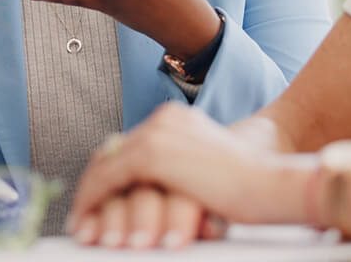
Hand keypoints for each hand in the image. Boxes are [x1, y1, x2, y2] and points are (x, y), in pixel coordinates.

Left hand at [67, 104, 311, 246]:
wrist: (269, 183)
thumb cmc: (247, 186)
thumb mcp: (202, 175)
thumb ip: (175, 175)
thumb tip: (146, 199)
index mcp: (176, 120)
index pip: (127, 146)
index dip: (107, 177)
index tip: (95, 205)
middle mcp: (163, 120)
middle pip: (110, 153)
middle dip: (93, 191)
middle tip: (81, 221)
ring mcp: (157, 133)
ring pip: (105, 168)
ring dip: (90, 203)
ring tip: (84, 231)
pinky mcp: (153, 154)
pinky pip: (106, 181)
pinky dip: (92, 205)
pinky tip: (90, 227)